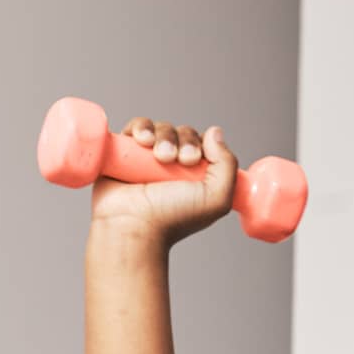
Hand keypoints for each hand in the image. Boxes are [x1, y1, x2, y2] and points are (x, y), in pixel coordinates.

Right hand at [87, 117, 238, 245]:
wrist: (132, 225)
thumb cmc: (172, 219)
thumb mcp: (216, 199)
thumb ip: (227, 164)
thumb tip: (215, 132)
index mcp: (196, 176)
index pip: (204, 143)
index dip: (200, 144)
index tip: (192, 160)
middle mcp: (174, 167)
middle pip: (182, 132)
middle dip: (181, 141)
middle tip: (172, 160)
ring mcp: (149, 159)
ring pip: (161, 128)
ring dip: (162, 135)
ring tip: (157, 155)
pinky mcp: (126, 153)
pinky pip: (136, 127)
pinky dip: (141, 127)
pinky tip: (142, 140)